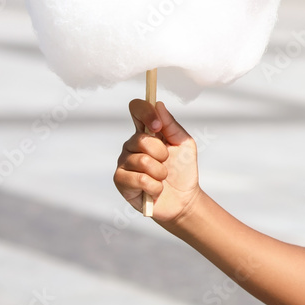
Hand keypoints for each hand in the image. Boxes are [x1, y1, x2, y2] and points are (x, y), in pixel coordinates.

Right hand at [115, 99, 201, 224]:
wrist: (184, 199)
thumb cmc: (182, 169)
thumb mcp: (184, 144)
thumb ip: (171, 125)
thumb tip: (158, 105)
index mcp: (146, 132)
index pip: (136, 110)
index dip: (145, 112)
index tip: (158, 126)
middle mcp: (131, 145)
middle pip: (141, 139)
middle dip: (162, 153)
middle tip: (167, 162)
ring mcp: (124, 163)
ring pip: (142, 161)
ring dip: (160, 172)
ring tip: (162, 178)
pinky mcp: (121, 181)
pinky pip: (139, 179)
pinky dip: (155, 186)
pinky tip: (156, 189)